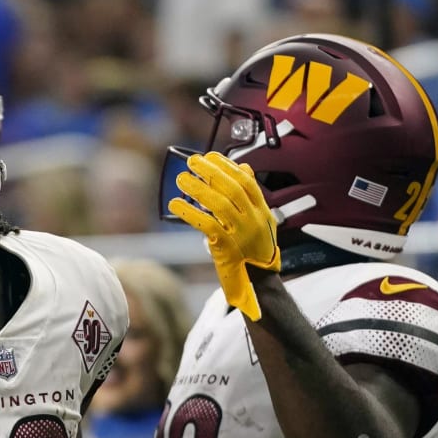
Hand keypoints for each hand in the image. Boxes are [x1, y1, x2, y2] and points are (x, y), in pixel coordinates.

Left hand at [168, 152, 279, 320]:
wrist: (259, 282)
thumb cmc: (256, 250)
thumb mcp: (262, 220)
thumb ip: (251, 195)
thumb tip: (243, 167)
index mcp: (262, 211)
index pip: (246, 182)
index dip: (227, 167)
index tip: (211, 156)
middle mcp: (254, 220)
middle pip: (232, 189)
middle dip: (211, 172)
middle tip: (192, 162)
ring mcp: (241, 233)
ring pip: (219, 205)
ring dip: (198, 189)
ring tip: (181, 178)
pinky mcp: (226, 247)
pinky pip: (206, 225)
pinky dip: (189, 212)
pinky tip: (175, 204)